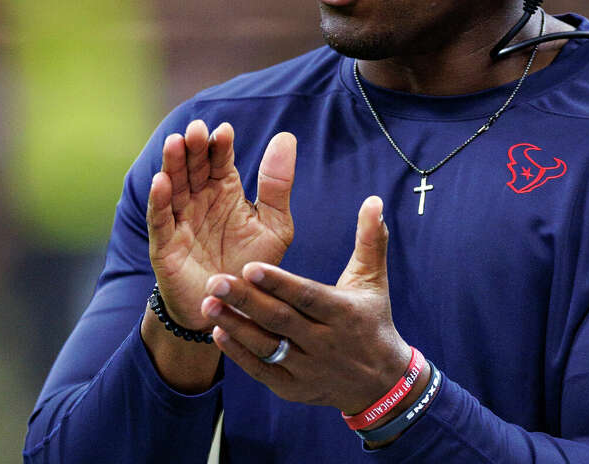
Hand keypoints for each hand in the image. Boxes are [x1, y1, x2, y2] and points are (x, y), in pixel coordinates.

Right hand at [147, 119, 295, 330]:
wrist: (234, 311)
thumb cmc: (253, 266)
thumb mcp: (275, 225)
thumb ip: (277, 185)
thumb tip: (285, 136)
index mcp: (226, 190)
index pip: (220, 160)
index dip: (221, 146)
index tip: (225, 131)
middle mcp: (200, 199)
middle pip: (194, 167)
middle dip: (194, 148)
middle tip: (197, 130)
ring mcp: (181, 220)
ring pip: (174, 186)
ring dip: (173, 164)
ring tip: (175, 143)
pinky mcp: (166, 245)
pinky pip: (161, 219)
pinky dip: (159, 200)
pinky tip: (161, 181)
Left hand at [200, 196, 414, 416]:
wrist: (380, 382)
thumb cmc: (373, 319)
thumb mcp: (374, 280)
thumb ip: (370, 239)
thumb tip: (373, 200)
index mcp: (343, 313)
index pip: (307, 297)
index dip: (279, 283)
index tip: (250, 266)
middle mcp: (325, 343)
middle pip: (280, 321)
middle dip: (246, 301)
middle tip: (215, 280)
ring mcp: (307, 369)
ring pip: (267, 346)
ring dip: (235, 326)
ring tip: (208, 304)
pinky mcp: (292, 388)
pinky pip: (262, 370)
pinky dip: (239, 354)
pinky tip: (218, 332)